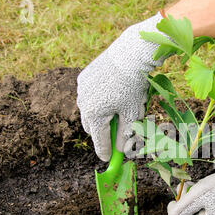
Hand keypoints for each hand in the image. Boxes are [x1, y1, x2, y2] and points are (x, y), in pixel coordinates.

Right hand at [77, 13, 164, 160]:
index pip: (99, 140)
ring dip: (100, 115)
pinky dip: (98, 100)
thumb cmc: (132, 87)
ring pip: (89, 110)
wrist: (129, 55)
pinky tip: (111, 93)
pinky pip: (89, 95)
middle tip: (115, 135)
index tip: (108, 160)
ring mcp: (81, 90)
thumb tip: (119, 151)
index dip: (105, 152)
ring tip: (116, 110)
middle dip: (102, 132)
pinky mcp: (83, 78)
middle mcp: (82, 103)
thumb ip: (124, 134)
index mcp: (94, 115)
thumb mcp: (132, 113)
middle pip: (91, 127)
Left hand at [167, 156, 214, 214]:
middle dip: (189, 204)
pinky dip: (211, 201)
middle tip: (188, 187)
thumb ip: (181, 209)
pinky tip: (214, 187)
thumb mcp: (197, 196)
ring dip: (199, 201)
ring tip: (199, 185)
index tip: (175, 197)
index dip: (176, 213)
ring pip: (206, 214)